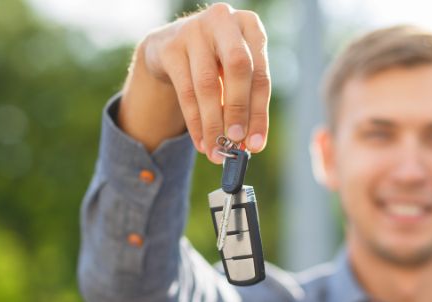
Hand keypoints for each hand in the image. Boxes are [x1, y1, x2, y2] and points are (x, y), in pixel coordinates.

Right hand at [119, 3, 269, 162]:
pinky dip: (194, 122)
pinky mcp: (170, 47)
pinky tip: (201, 142)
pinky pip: (185, 92)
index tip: (256, 144)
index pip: (260, 75)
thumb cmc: (216, 62)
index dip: (259, 113)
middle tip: (235, 141)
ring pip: (207, 84)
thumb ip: (247, 102)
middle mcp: (224, 21)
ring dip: (213, 123)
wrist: (172, 45)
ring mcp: (194, 30)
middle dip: (238, 110)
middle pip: (238, 68)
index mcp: (250, 27)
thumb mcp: (236, 74)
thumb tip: (251, 144)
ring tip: (216, 150)